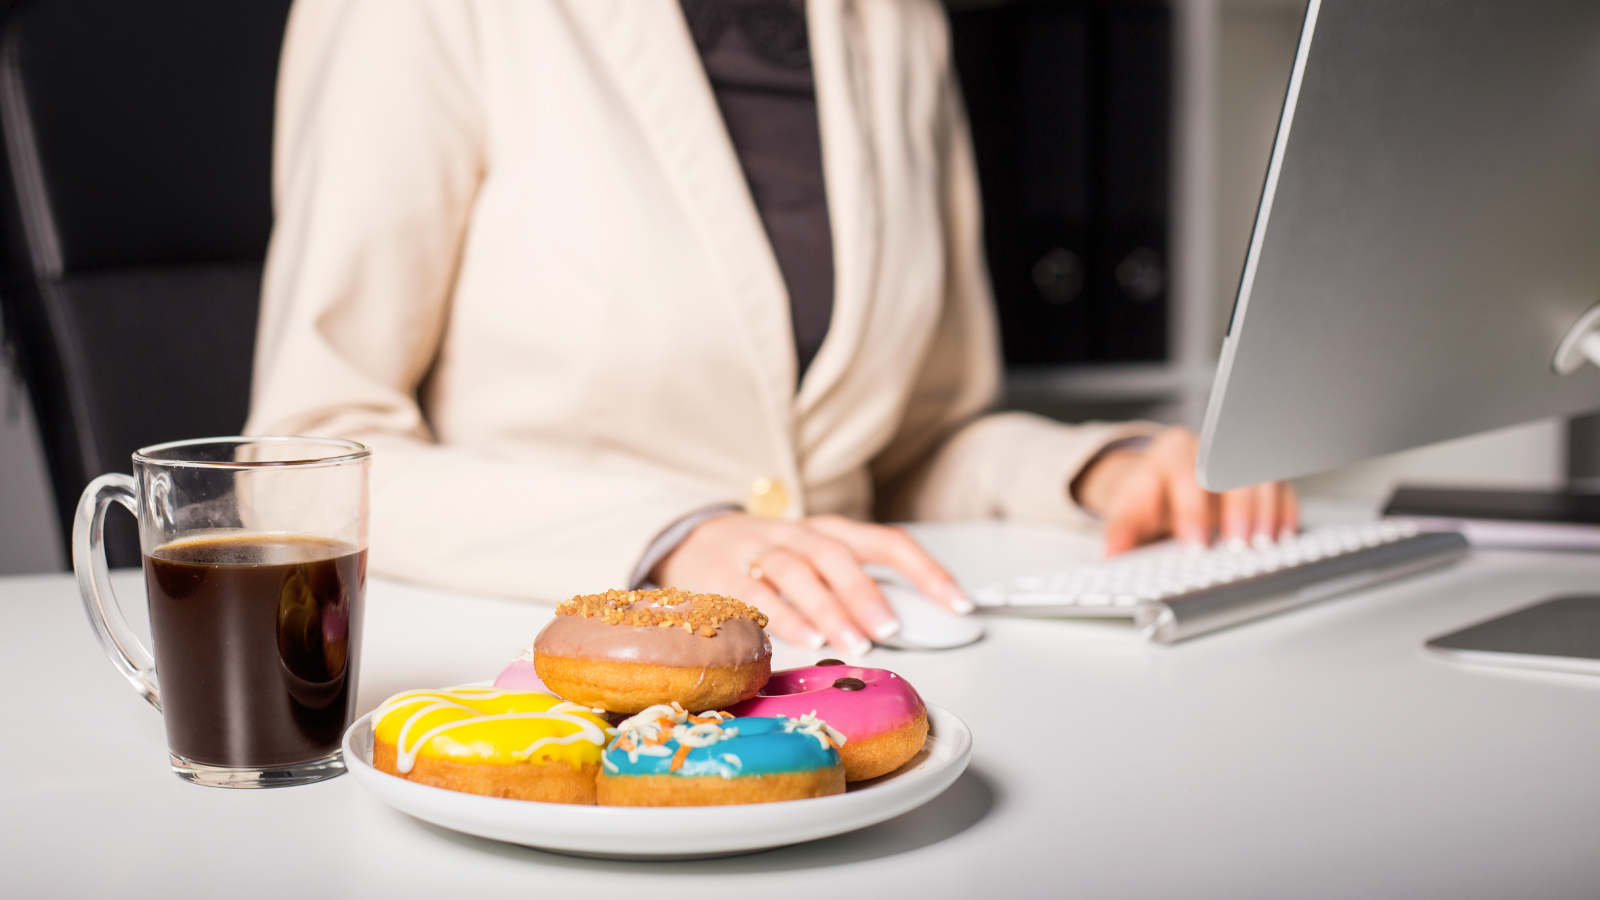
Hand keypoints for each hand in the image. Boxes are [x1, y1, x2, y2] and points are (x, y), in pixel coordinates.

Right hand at [651, 512, 970, 654]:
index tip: (958, 603)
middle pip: (836, 555)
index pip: (887, 542)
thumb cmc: (771, 559)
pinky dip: (783, 619)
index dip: (927, 571)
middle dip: (866, 593)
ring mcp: (759, 553)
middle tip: (890, 628)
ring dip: (828, 610)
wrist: (693, 541)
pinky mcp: (724, 576)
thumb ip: (854, 588)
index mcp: (830, 531)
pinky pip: (757, 596)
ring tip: (852, 643)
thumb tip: (907, 629)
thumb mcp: (816, 562)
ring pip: (797, 572)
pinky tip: (805, 641)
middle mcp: (798, 535)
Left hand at [1072, 425, 1298, 555]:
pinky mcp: (1260, 471)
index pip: (1186, 476)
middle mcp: (1207, 449)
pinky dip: (1285, 510)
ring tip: (1263, 544)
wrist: (1161, 480)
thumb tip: (1111, 553)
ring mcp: (1237, 457)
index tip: (1196, 544)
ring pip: (1260, 476)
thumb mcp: (1129, 510)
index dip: (1192, 512)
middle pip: (1229, 471)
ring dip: (1264, 512)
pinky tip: (1283, 534)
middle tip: (1237, 545)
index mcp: (1170, 453)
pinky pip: (1281, 485)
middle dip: (1236, 510)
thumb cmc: (1150, 496)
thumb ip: (1121, 530)